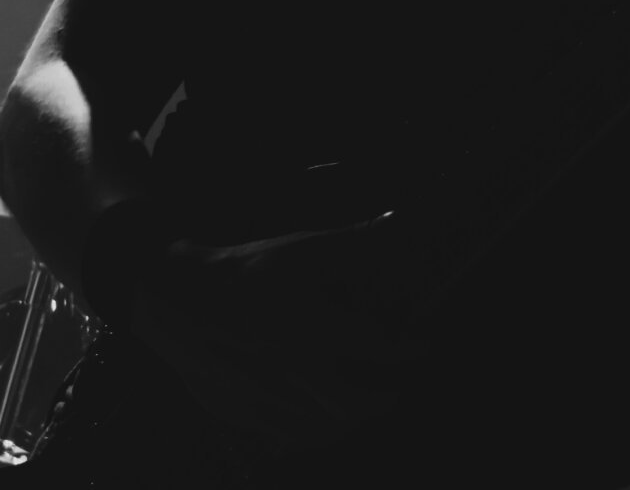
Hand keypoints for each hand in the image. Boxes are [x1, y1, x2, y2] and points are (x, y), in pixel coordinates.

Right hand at [130, 218, 406, 446]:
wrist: (177, 301)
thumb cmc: (244, 270)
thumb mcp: (300, 248)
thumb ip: (354, 241)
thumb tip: (399, 221)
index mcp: (312, 328)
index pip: (379, 346)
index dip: (409, 347)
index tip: (426, 344)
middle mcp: (295, 371)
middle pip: (357, 400)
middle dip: (388, 393)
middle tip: (405, 382)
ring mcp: (268, 399)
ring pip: (327, 426)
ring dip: (356, 416)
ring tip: (373, 400)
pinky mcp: (244, 414)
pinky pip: (291, 435)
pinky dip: (318, 430)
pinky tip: (326, 418)